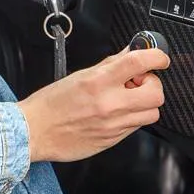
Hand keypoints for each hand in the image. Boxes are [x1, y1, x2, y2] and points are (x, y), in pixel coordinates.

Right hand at [19, 46, 168, 165]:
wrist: (34, 132)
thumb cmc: (51, 104)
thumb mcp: (80, 76)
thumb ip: (110, 64)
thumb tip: (130, 52)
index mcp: (98, 82)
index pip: (138, 63)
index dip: (156, 57)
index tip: (159, 58)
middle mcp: (109, 104)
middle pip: (156, 94)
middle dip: (152, 85)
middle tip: (138, 82)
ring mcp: (113, 125)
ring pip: (152, 113)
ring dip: (144, 103)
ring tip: (126, 99)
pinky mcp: (113, 140)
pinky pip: (136, 127)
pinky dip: (132, 117)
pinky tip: (116, 113)